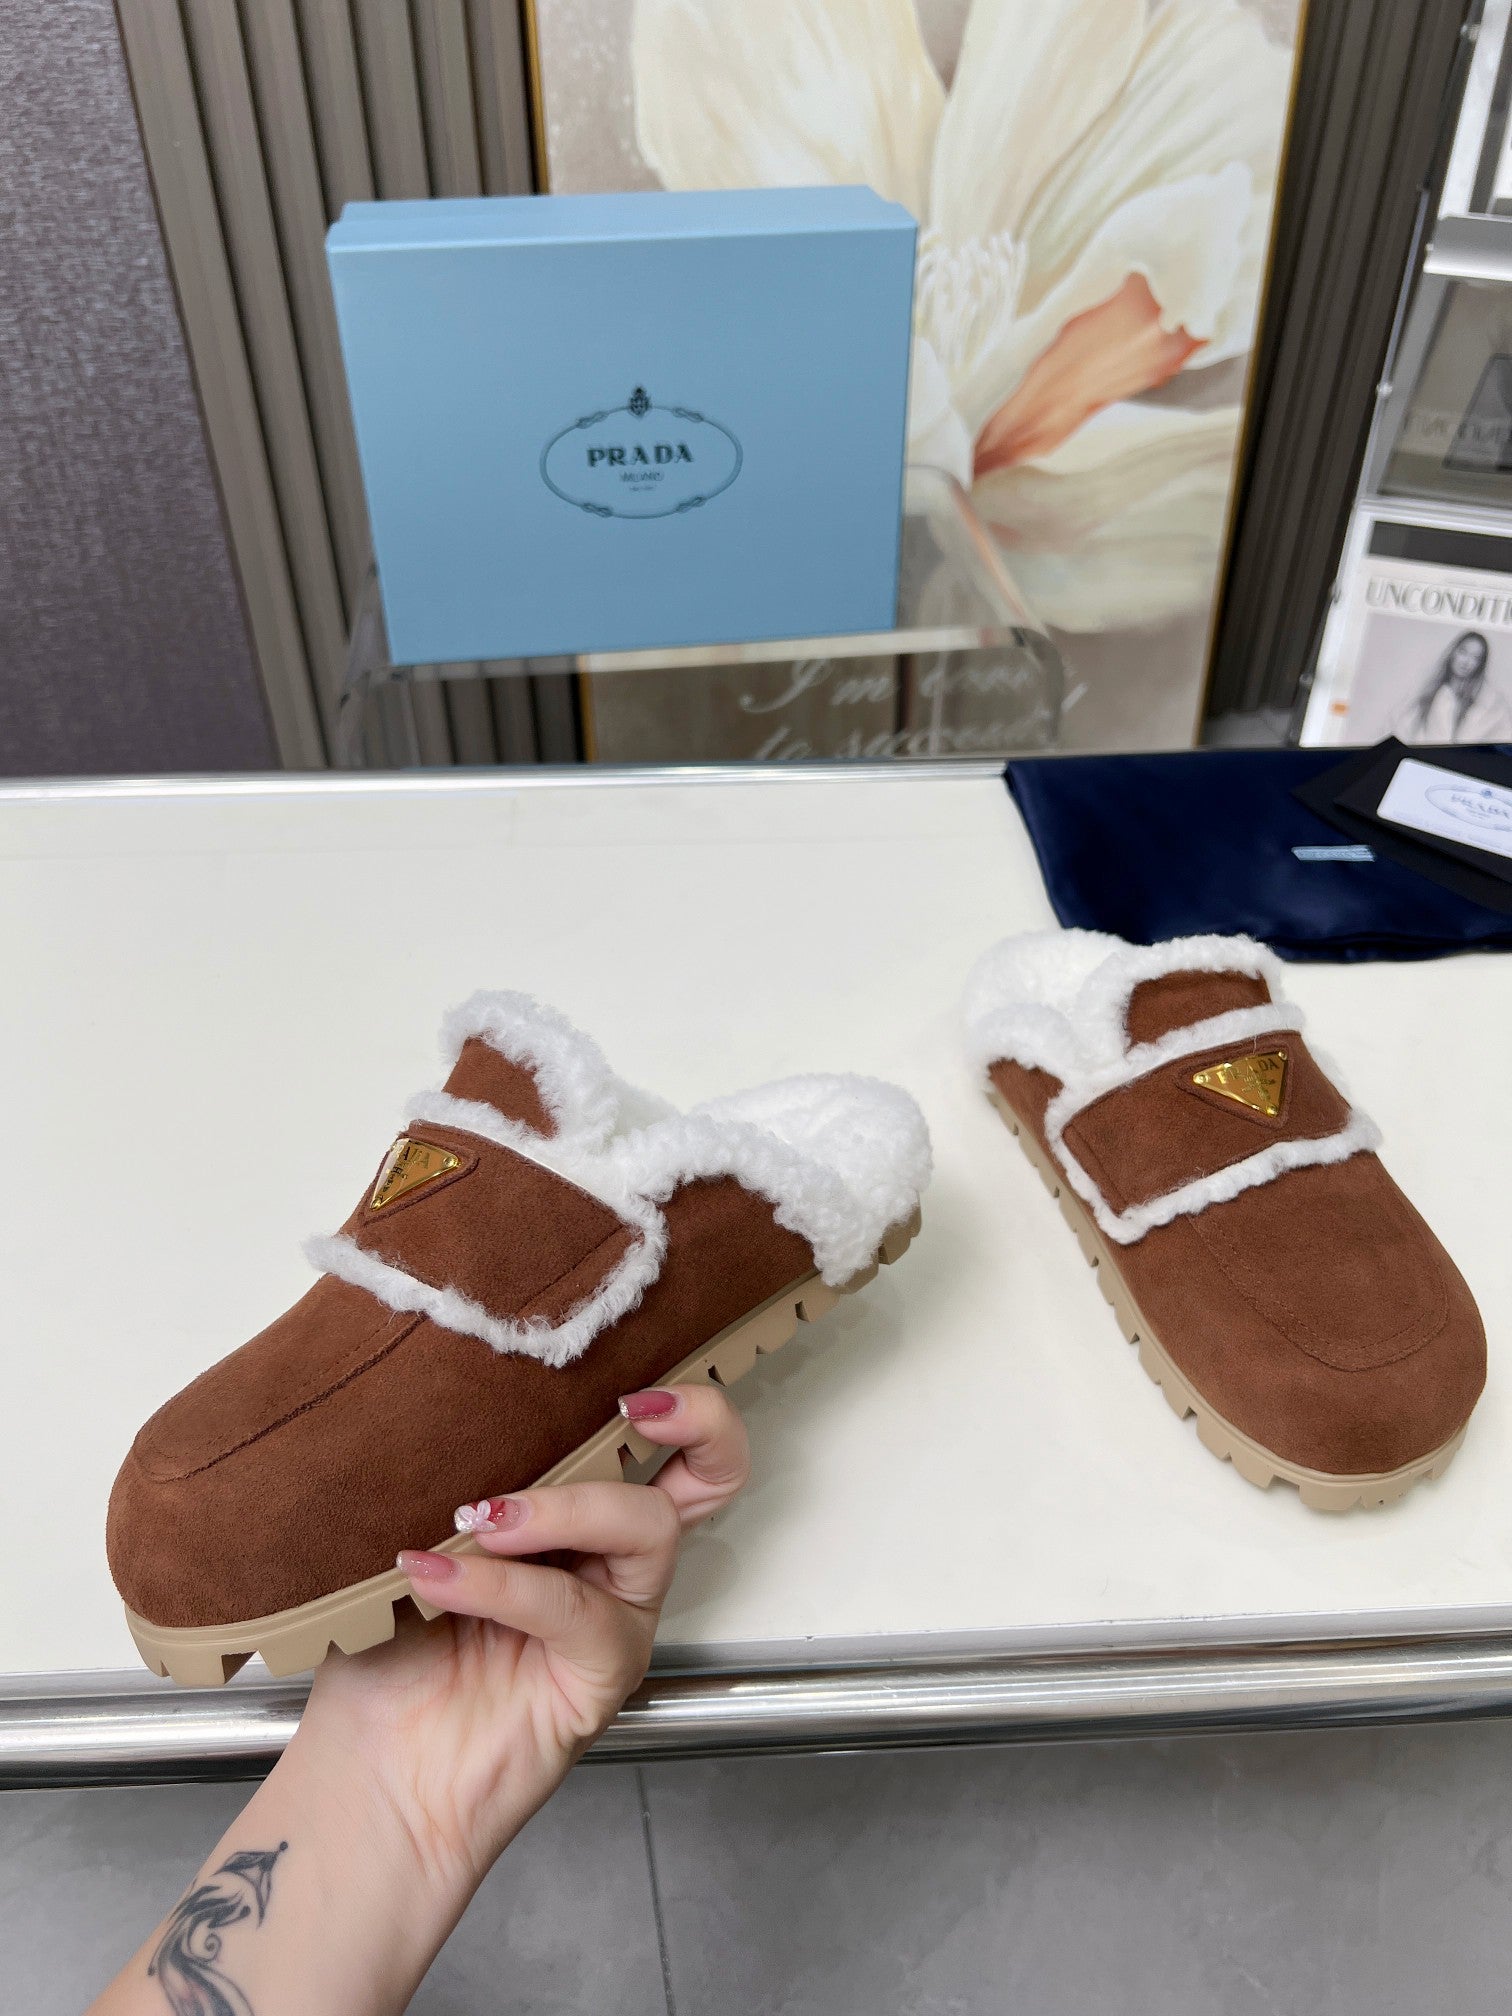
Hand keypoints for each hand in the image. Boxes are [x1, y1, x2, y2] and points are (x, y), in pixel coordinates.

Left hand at [293, 1382, 748, 1897]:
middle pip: (712, 1474)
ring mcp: (614, 1617)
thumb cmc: (386, 1653)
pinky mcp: (602, 1676)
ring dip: (563, 1507)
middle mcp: (613, 1560)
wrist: (368, 1776)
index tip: (625, 1379)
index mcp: (578, 1513)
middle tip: (629, 1408)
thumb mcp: (410, 1534)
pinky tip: (434, 1575)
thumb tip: (437, 1393)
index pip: (669, 1443)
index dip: (684, 1402)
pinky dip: (502, 1585)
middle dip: (697, 1420)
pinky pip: (572, 1609)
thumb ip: (444, 1475)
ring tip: (481, 1520)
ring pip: (645, 1525)